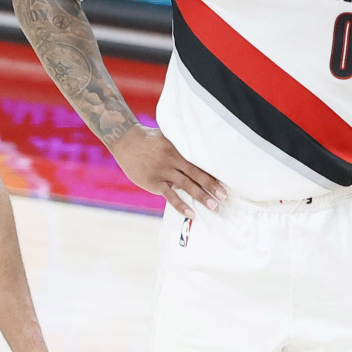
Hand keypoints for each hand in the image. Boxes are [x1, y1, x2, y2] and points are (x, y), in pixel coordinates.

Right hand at [110, 125, 225, 217]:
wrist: (125, 141)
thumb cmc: (148, 139)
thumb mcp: (167, 137)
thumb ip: (181, 147)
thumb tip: (198, 153)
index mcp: (178, 149)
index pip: (199, 162)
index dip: (213, 172)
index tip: (225, 181)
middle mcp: (172, 160)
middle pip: (196, 174)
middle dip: (212, 186)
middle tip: (225, 197)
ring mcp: (163, 172)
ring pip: (186, 186)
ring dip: (201, 197)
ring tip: (214, 207)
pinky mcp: (154, 182)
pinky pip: (170, 196)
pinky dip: (182, 205)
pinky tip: (192, 213)